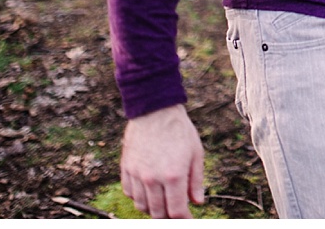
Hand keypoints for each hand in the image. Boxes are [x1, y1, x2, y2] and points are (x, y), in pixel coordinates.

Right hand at [121, 104, 203, 218]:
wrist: (155, 108)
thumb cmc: (179, 129)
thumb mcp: (195, 152)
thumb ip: (196, 180)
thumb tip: (197, 202)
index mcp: (174, 175)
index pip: (176, 211)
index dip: (183, 219)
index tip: (187, 219)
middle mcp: (153, 178)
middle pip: (158, 213)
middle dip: (168, 216)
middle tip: (175, 210)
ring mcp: (138, 174)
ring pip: (142, 206)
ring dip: (153, 208)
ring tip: (162, 201)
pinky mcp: (126, 168)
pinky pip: (130, 193)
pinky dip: (138, 197)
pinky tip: (148, 190)